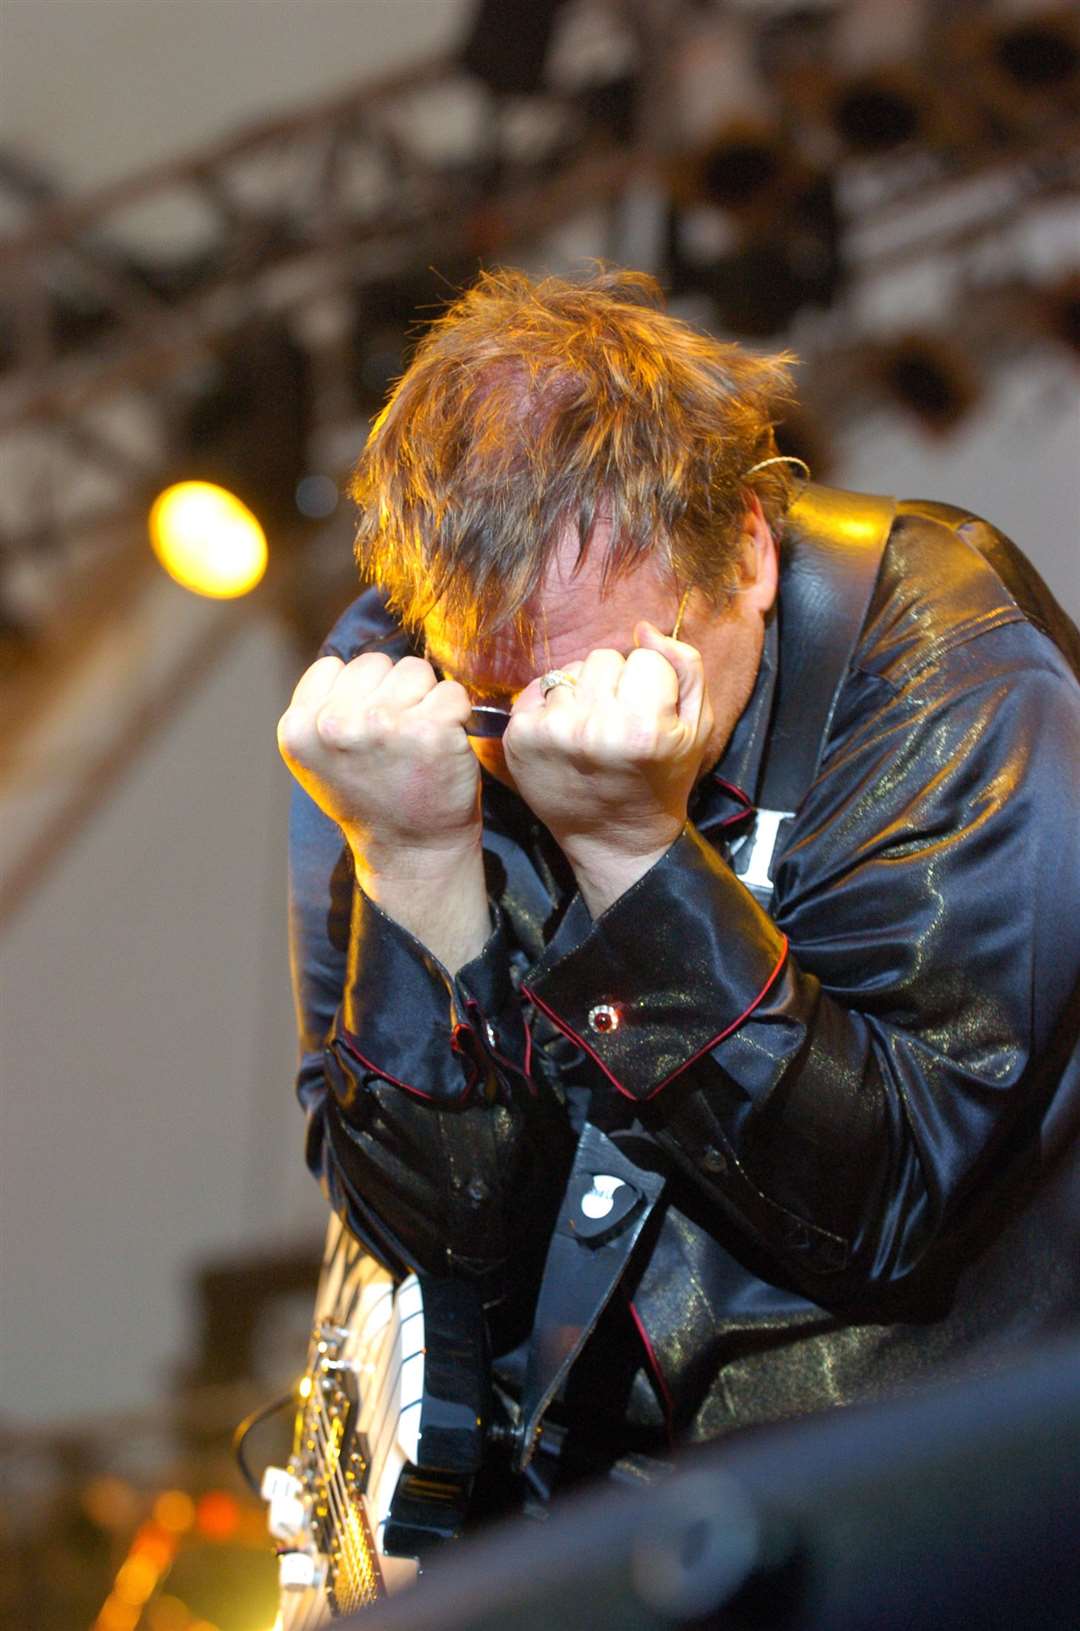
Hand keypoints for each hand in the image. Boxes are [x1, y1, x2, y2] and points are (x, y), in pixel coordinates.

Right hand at [277, 653, 481, 874]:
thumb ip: (321, 706)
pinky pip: (452, 691)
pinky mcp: (431, 730)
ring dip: (423, 699)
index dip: (356, 695)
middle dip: (390, 693)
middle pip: (376, 663)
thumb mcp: (319, 757)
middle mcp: (336, 724)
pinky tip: (441, 746)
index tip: (364, 733)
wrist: (411, 851)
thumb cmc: (370, 798)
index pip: (335, 667)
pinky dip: (455, 714)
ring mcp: (384, 725)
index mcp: (299, 727)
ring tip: (416, 742)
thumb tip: (346, 663)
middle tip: (394, 741)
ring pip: (415, 670)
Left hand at [503, 622, 713, 905]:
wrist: (615, 838)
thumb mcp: (696, 726)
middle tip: (618, 724)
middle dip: (614, 683)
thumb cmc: (661, 779)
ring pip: (569, 672)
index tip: (648, 717)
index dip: (650, 683)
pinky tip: (565, 736)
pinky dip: (552, 706)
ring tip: (591, 733)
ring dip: (581, 694)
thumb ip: (684, 667)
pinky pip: (539, 689)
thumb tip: (643, 627)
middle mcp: (593, 727)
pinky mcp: (520, 738)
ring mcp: (551, 733)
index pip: (643, 656)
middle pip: (602, 658)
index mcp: (642, 726)